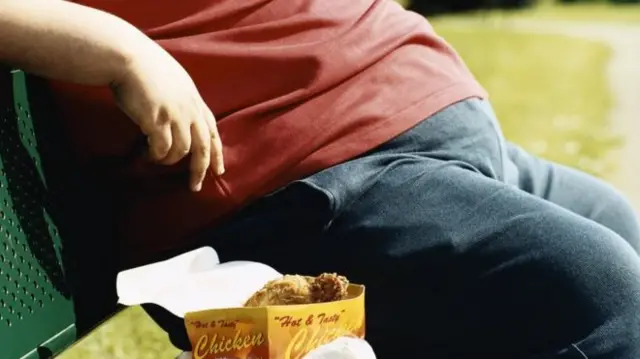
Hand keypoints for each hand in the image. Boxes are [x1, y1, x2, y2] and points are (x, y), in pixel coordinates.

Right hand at [110, 43, 223, 191]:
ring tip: (158, 159)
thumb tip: (181, 120)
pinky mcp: (157, 120)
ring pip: (181, 151)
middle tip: (195, 185)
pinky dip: (157, 155)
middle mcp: (190, 110)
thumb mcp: (175, 82)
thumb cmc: (145, 67)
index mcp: (196, 101)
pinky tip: (149, 154)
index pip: (213, 132)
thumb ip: (183, 101)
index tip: (219, 171)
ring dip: (169, 160)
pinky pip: (162, 148)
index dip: (217, 153)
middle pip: (203, 147)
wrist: (128, 56)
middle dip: (201, 169)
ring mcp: (175, 115)